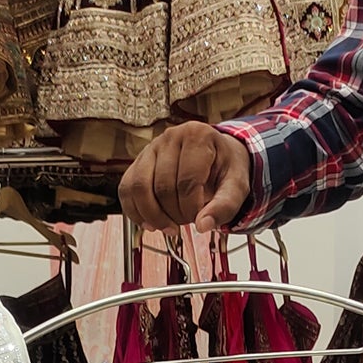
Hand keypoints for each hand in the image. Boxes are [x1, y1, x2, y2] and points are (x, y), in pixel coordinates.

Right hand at [119, 122, 251, 231]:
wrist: (216, 156)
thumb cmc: (225, 168)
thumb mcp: (236, 186)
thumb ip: (225, 206)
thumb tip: (203, 226)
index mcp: (197, 136)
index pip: (187, 182)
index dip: (191, 209)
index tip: (199, 219)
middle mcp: (170, 137)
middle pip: (162, 187)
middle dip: (174, 214)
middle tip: (187, 221)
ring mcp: (150, 148)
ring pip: (139, 188)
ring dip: (153, 216)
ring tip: (169, 226)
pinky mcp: (138, 162)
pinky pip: (126, 190)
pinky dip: (134, 212)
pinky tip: (150, 223)